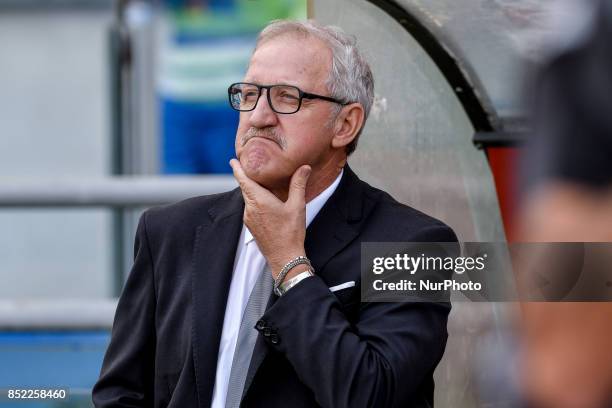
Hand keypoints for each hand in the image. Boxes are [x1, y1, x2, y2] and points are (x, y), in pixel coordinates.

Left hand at [229, 159, 311, 279]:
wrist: (284, 257)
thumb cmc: (291, 233)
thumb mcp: (297, 206)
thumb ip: (298, 184)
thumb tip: (304, 167)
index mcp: (259, 200)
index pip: (244, 180)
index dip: (238, 169)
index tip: (233, 160)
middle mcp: (250, 208)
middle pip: (245, 188)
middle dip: (246, 177)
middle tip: (248, 166)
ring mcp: (249, 218)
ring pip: (247, 198)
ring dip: (251, 189)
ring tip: (259, 181)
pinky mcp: (251, 226)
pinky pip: (250, 208)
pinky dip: (254, 200)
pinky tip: (265, 201)